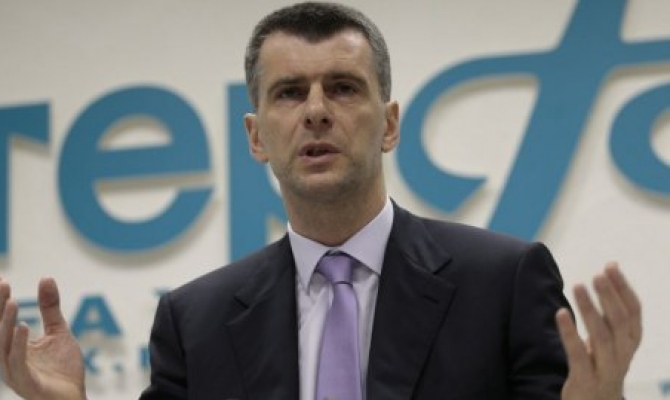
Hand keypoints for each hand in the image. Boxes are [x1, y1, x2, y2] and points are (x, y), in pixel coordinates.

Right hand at [0, 277, 85, 399]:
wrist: (73, 398)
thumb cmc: (63, 369)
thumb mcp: (58, 331)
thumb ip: (49, 308)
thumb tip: (45, 277)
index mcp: (14, 347)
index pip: (3, 321)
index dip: (1, 302)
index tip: (3, 279)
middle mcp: (9, 359)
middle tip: (2, 284)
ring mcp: (16, 372)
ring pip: (4, 346)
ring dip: (6, 323)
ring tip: (11, 302)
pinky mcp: (27, 383)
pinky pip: (18, 363)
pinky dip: (18, 345)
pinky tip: (22, 327)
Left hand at [556, 263, 641, 399]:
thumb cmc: (602, 363)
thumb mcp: (612, 337)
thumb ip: (609, 308)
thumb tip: (607, 269)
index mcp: (631, 340)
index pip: (634, 311)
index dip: (623, 287)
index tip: (610, 266)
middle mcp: (623, 354)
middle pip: (619, 321)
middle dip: (609, 296)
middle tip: (596, 274)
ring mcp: (606, 368)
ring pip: (601, 336)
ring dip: (590, 309)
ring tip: (578, 286)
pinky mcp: (585, 379)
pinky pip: (578, 354)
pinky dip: (569, 333)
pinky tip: (560, 313)